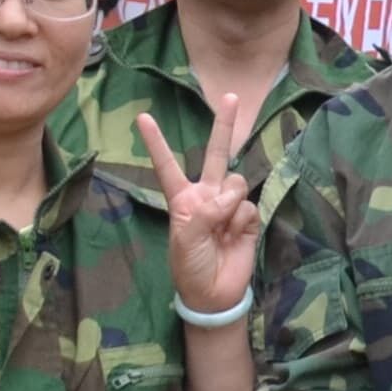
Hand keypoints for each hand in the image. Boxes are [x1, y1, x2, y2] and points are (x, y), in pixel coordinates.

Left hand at [140, 108, 258, 318]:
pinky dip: (241, 221)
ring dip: (229, 203)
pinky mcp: (249, 218)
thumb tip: (230, 198)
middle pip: (215, 154)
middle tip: (231, 97)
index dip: (157, 143)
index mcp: (183, 199)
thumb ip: (205, 213)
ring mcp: (229, 206)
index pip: (167, 166)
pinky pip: (248, 206)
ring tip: (222, 229)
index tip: (142, 118)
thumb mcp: (184, 239)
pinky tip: (234, 237)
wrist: (215, 294)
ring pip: (235, 182)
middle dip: (224, 126)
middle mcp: (207, 196)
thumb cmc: (189, 267)